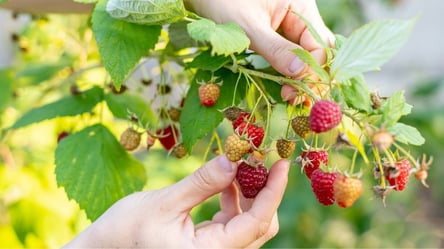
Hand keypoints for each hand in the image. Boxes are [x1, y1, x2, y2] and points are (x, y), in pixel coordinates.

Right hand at [64, 155, 289, 247]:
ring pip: (248, 224)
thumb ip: (202, 183)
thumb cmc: (126, 231)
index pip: (257, 222)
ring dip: (248, 194)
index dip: (274, 191)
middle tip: (259, 158)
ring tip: (239, 164)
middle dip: (264, 190)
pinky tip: (226, 180)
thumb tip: (234, 160)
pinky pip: (233, 222)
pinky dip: (233, 200)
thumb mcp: (164, 203)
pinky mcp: (208, 244)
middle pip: (260, 226)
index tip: (283, 162)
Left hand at [186, 0, 334, 102]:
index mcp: (301, 7)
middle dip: (309, 77)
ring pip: (304, 54)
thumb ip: (276, 50)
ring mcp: (288, 24)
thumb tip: (301, 73)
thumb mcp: (249, 28)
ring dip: (299, 76)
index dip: (311, 72)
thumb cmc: (223, 2)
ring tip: (290, 97)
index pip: (319, 46)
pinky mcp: (276, 33)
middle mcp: (300, 15)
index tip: (293, 93)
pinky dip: (287, 70)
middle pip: (316, 50)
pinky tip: (283, 84)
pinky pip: (288, 53)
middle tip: (295, 100)